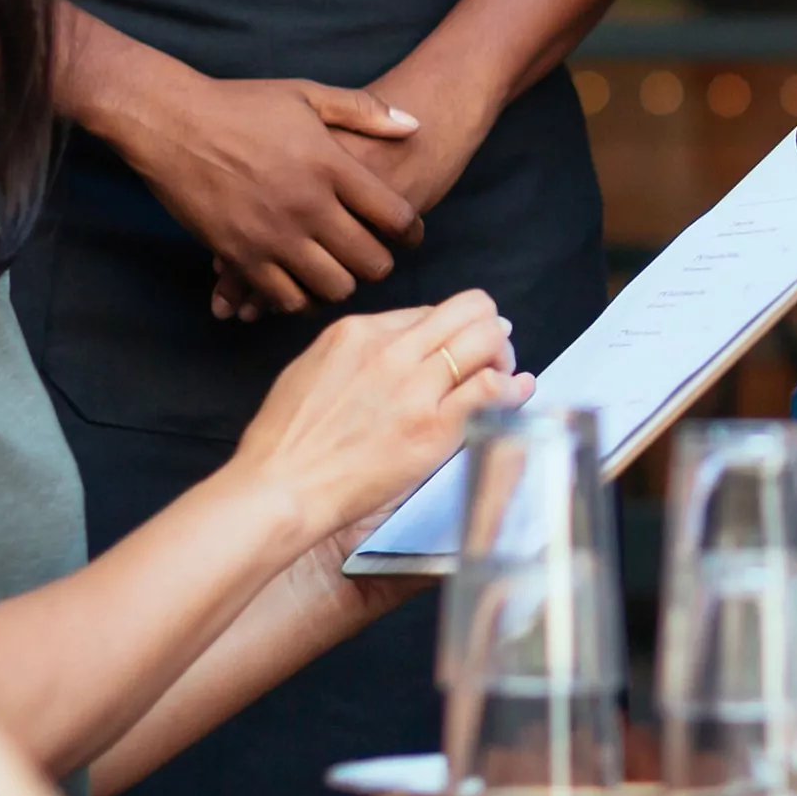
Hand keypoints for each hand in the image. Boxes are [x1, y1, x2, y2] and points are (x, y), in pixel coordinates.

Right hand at [213, 57, 499, 322]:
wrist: (171, 122)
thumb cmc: (241, 104)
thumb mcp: (306, 94)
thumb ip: (364, 109)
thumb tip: (413, 125)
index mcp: (330, 165)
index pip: (394, 216)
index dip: (411, 232)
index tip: (410, 235)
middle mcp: (307, 205)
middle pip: (370, 262)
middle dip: (380, 264)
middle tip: (374, 258)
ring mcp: (273, 235)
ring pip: (332, 288)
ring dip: (342, 284)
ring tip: (339, 272)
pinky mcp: (240, 255)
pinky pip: (285, 298)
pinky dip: (300, 298)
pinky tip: (301, 284)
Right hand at [228, 288, 531, 549]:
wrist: (282, 485)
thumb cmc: (287, 438)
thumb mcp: (313, 367)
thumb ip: (358, 350)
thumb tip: (398, 345)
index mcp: (359, 331)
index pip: (430, 311)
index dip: (453, 327)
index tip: (461, 344)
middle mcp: (392, 350)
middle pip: (468, 310)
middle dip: (488, 326)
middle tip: (493, 350)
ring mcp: (414, 387)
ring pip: (486, 339)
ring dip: (503, 353)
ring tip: (503, 373)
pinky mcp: (433, 427)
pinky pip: (490, 388)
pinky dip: (511, 386)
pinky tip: (514, 392)